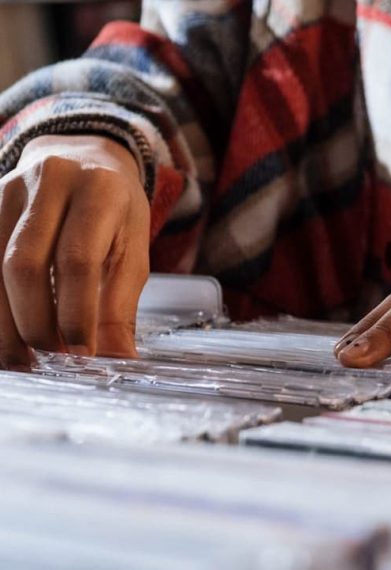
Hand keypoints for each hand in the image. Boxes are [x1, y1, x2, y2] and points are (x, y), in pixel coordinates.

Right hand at [0, 134, 149, 366]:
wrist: (84, 157)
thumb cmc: (114, 212)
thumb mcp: (134, 250)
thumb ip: (122, 303)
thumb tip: (118, 358)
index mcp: (99, 190)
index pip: (78, 260)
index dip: (76, 313)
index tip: (82, 353)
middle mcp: (50, 182)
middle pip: (25, 264)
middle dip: (35, 321)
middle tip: (51, 359)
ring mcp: (8, 189)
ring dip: (4, 322)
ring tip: (22, 359)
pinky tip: (5, 334)